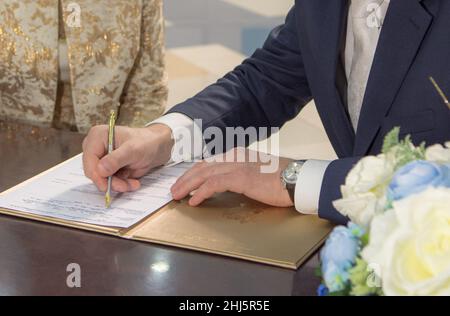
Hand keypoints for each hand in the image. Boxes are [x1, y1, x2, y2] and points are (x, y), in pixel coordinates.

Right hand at [82, 124, 173, 192]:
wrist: (159, 147)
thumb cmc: (147, 142)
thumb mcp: (133, 150)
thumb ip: (116, 159)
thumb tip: (100, 170)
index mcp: (97, 137)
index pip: (89, 160)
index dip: (96, 175)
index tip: (106, 186)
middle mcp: (96, 147)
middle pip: (94, 172)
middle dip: (110, 182)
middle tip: (126, 186)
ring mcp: (102, 159)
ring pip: (102, 180)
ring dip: (118, 185)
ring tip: (133, 184)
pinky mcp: (110, 168)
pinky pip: (110, 182)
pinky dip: (121, 185)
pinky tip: (133, 182)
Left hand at [171, 148, 293, 207]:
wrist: (297, 179)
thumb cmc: (282, 179)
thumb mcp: (257, 172)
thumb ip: (241, 173)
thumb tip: (229, 183)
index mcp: (238, 154)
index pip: (209, 163)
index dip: (194, 173)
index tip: (184, 182)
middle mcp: (234, 157)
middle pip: (202, 167)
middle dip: (185, 179)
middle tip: (174, 190)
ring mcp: (236, 165)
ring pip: (204, 174)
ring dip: (187, 186)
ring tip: (177, 196)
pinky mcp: (240, 177)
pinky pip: (213, 185)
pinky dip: (201, 192)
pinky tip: (194, 201)